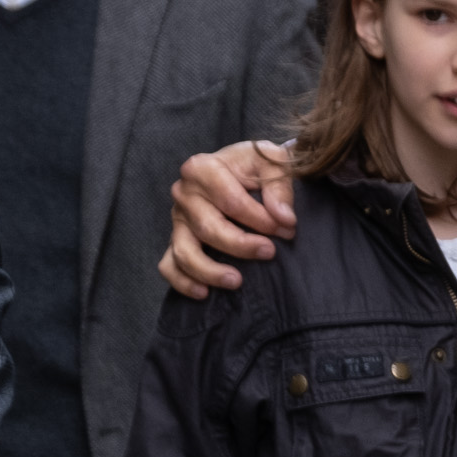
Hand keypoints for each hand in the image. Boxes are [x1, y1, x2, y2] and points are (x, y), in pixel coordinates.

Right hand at [160, 140, 295, 298]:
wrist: (244, 169)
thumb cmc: (258, 166)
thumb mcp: (274, 163)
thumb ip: (279, 187)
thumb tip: (284, 218)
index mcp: (202, 168)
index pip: (230, 201)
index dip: (260, 218)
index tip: (287, 229)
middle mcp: (183, 193)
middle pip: (208, 228)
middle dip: (241, 244)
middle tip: (270, 253)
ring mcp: (177, 219)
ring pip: (184, 252)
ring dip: (210, 271)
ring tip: (237, 281)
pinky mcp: (176, 239)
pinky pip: (169, 265)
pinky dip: (183, 282)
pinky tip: (204, 293)